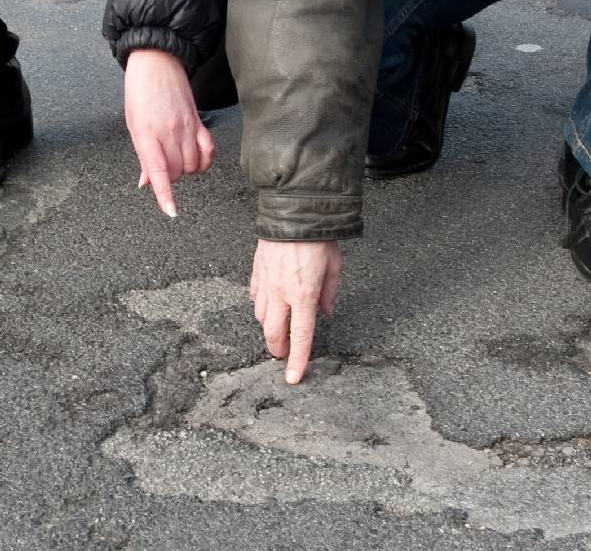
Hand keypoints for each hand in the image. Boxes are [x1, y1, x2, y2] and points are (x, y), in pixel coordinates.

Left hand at [124, 48, 212, 217]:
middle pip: (177, 172)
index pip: (158, 171)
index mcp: (147, 133)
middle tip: (161, 167)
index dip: (165, 194)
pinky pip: (208, 150)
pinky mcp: (198, 121)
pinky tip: (197, 161)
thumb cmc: (139, 91)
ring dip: (185, 170)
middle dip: (170, 177)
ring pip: (192, 165)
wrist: (156, 61)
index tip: (171, 211)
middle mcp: (169, 132)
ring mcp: (187, 126)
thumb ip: (142, 155)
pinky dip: (204, 162)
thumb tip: (146, 182)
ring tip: (175, 159)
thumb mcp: (133, 124)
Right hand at [250, 238, 341, 384]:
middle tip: (283, 355)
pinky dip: (260, 306)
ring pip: (260, 317)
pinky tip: (268, 304)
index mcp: (304, 295)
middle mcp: (281, 293)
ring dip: (269, 327)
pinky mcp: (256, 271)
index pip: (301, 336)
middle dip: (277, 349)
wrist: (293, 212)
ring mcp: (266, 282)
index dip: (298, 360)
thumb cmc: (317, 238)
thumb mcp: (335, 266)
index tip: (294, 378)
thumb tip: (325, 312)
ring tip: (278, 327)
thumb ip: (330, 293)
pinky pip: (254, 297)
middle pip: (273, 333)